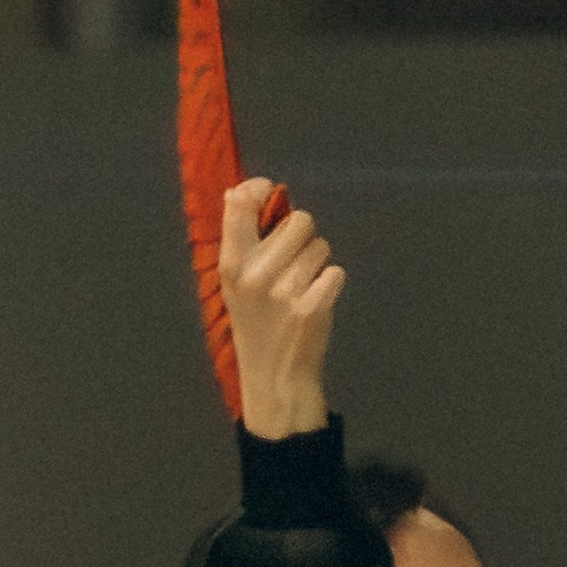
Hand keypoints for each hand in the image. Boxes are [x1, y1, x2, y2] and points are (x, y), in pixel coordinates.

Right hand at [221, 177, 344, 441]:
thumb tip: (239, 191)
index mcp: (231, 265)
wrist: (274, 377)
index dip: (260, 189)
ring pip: (321, 246)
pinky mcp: (312, 307)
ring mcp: (284, 291)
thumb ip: (240, 239)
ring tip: (301, 288)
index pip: (240, 204)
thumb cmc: (257, 324)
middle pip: (299, 220)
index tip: (268, 192)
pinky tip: (315, 302)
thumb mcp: (235, 284)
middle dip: (303, 237)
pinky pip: (336, 271)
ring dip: (318, 262)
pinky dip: (331, 284)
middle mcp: (255, 274)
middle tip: (293, 264)